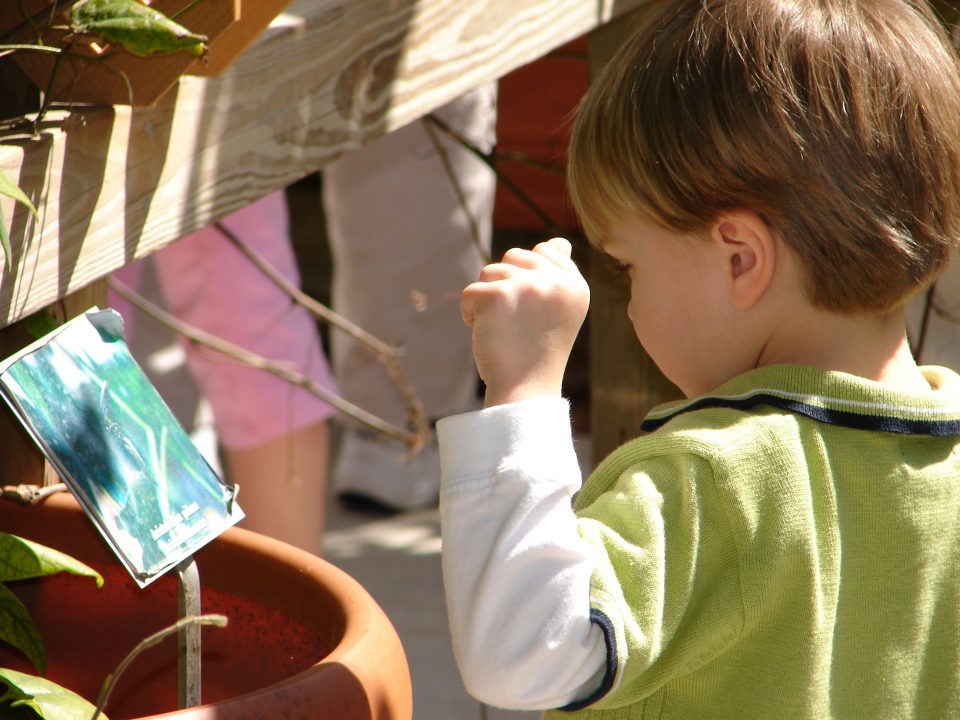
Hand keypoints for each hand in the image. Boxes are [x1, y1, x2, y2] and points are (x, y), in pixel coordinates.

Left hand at [461, 237, 589, 406]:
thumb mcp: (560, 310)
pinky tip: (487, 335)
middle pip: (514, 256)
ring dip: (488, 301)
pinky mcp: (498, 295)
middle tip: (517, 323)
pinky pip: (470, 292)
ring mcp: (529, 286)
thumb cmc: (538, 352)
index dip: (527, 278)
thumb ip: (558, 275)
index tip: (534, 313)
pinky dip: (470, 314)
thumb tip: (557, 242)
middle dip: (506, 285)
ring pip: (490, 272)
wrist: (525, 390)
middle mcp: (557, 282)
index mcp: (576, 284)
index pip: (545, 250)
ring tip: (504, 330)